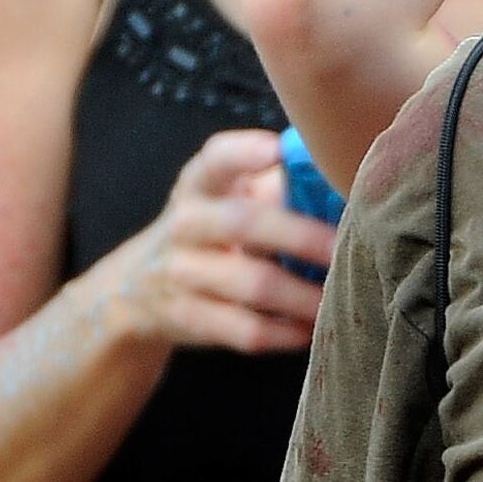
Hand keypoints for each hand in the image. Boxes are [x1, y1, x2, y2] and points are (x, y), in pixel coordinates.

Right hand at [107, 130, 328, 356]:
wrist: (138, 288)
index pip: (215, 159)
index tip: (275, 149)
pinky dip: (284, 331)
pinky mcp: (189, 319)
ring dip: (303, 294)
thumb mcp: (226, 198)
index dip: (243, 152)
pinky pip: (244, 329)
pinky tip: (312, 329)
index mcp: (200, 184)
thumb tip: (343, 176)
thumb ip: (275, 184)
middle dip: (301, 236)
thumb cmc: (211, 229)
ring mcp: (182, 274)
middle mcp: (186, 224)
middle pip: (242, 223)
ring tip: (340, 295)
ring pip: (250, 284)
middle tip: (344, 247)